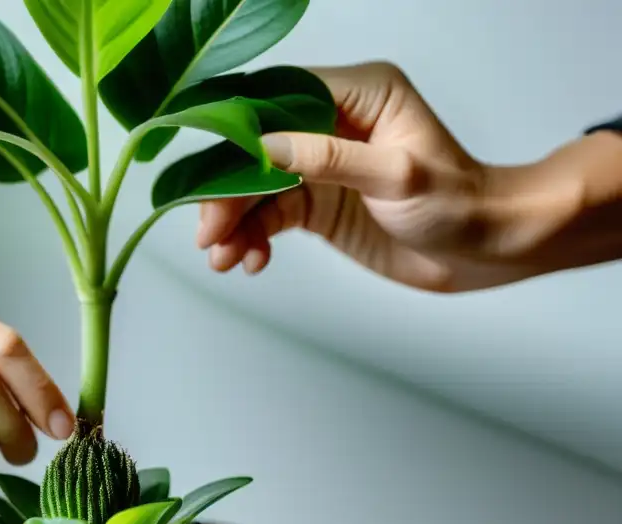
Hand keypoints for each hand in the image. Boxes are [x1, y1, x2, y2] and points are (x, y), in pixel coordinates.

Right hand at [196, 61, 621, 291]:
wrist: (485, 250)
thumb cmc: (459, 203)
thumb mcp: (396, 176)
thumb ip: (328, 159)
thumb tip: (263, 146)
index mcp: (357, 94)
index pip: (279, 96)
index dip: (236, 127)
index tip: (205, 162)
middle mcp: (333, 124)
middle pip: (257, 147)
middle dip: (226, 189)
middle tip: (208, 230)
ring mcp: (322, 167)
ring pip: (256, 186)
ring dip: (233, 221)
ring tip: (222, 257)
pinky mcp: (318, 204)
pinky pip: (270, 216)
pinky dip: (252, 238)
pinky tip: (249, 261)